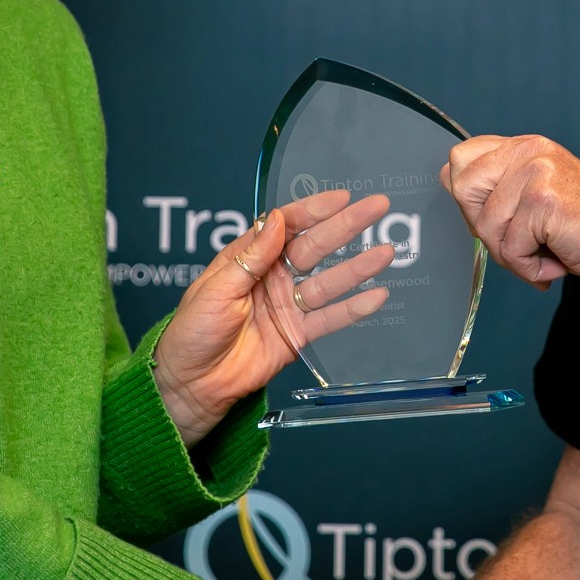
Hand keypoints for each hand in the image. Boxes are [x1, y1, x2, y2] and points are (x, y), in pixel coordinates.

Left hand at [152, 190, 397, 445]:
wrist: (193, 382)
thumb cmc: (193, 331)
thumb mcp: (217, 288)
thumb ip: (252, 256)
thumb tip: (278, 219)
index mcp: (249, 258)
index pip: (286, 225)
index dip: (314, 210)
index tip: (341, 197)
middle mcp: (273, 276)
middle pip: (315, 246)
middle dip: (346, 226)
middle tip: (377, 207)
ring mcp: (288, 305)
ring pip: (329, 280)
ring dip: (358, 266)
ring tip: (387, 251)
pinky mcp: (298, 333)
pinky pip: (330, 317)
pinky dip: (354, 308)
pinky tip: (377, 296)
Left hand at [441, 135, 579, 290]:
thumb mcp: (536, 196)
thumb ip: (499, 187)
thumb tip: (450, 182)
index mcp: (525, 147)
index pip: (462, 159)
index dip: (470, 199)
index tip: (502, 220)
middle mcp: (529, 151)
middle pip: (462, 188)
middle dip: (485, 228)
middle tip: (522, 240)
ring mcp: (536, 172)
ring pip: (485, 226)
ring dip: (513, 255)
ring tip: (545, 253)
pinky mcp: (543, 201)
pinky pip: (510, 247)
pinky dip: (530, 268)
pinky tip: (557, 261)